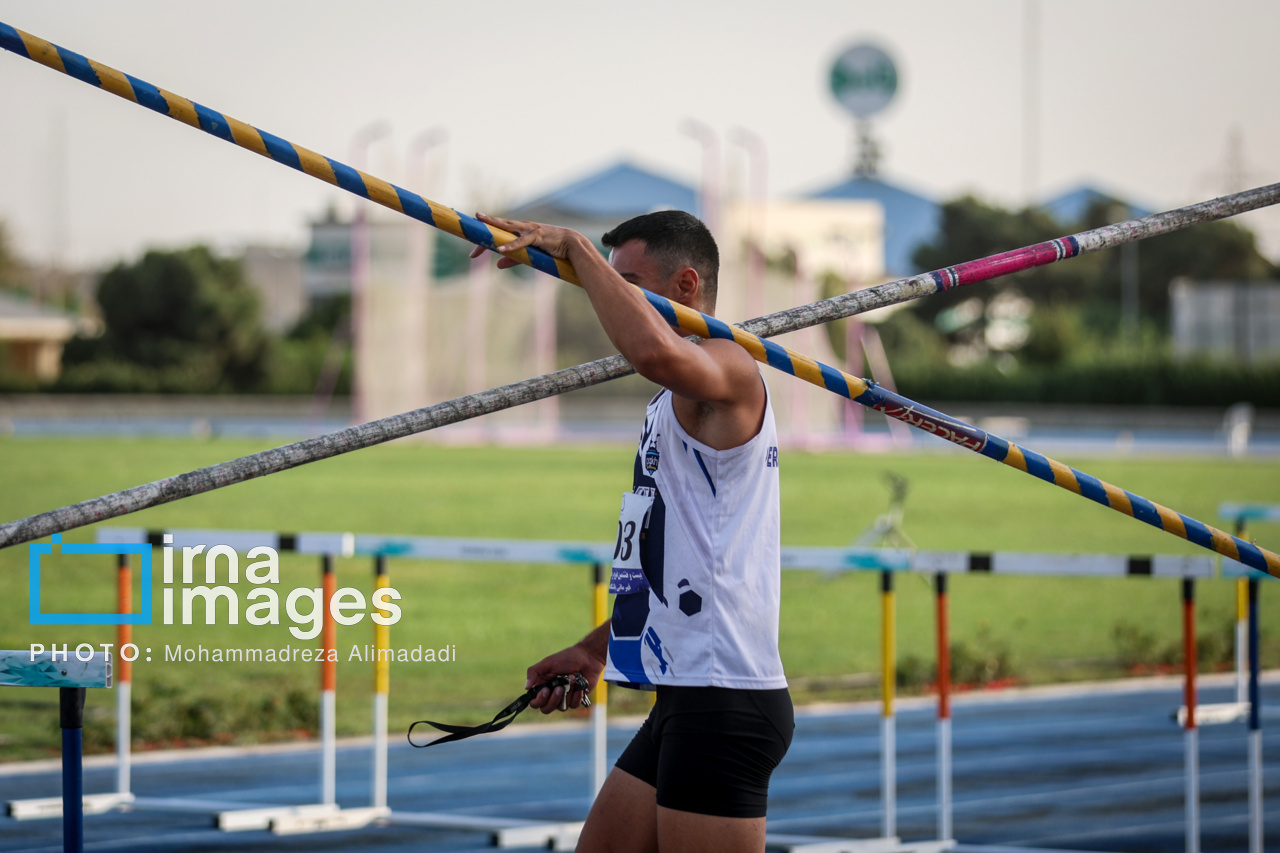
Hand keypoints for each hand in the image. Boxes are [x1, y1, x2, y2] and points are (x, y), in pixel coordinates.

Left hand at [467, 212, 585, 269]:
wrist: (572, 246)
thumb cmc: (551, 248)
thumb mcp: (529, 255)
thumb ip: (513, 259)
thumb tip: (497, 264)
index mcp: (520, 230)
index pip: (499, 233)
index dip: (485, 240)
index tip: (473, 252)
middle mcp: (523, 227)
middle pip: (500, 226)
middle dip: (486, 226)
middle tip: (472, 226)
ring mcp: (530, 230)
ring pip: (509, 226)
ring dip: (495, 224)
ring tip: (482, 222)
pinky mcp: (538, 236)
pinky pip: (522, 242)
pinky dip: (511, 246)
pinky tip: (500, 249)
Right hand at [525, 640, 606, 714]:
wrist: (588, 657)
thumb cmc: (567, 658)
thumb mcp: (548, 662)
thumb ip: (534, 672)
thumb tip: (526, 687)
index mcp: (543, 686)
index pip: (535, 702)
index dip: (539, 700)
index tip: (546, 690)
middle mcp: (552, 694)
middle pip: (546, 709)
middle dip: (554, 699)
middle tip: (560, 687)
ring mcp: (564, 698)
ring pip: (561, 708)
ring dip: (568, 693)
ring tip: (572, 679)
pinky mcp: (576, 699)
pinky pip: (573, 705)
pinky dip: (577, 695)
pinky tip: (579, 686)